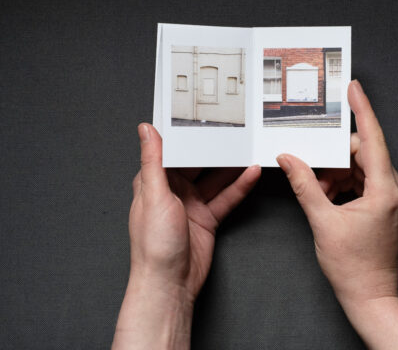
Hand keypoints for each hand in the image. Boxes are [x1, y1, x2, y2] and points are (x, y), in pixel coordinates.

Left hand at [113, 123, 260, 349]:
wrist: (170, 283)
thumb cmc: (154, 245)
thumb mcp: (154, 195)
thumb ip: (154, 161)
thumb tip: (146, 129)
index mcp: (153, 182)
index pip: (170, 151)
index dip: (183, 134)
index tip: (197, 116)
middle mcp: (172, 191)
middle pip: (196, 162)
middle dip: (213, 147)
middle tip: (232, 129)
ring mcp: (191, 204)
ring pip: (215, 179)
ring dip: (231, 166)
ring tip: (247, 147)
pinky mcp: (207, 218)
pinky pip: (226, 197)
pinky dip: (239, 186)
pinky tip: (251, 174)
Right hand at [277, 80, 397, 348]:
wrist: (371, 296)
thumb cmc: (352, 266)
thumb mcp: (323, 222)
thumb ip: (305, 185)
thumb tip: (289, 159)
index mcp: (385, 191)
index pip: (373, 139)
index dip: (363, 110)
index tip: (354, 89)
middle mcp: (396, 191)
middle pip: (364, 153)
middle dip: (335, 157)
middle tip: (313, 170)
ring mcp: (394, 199)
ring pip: (362, 168)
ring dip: (338, 173)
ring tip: (320, 192)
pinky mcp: (388, 206)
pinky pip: (365, 182)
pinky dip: (345, 184)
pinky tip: (330, 198)